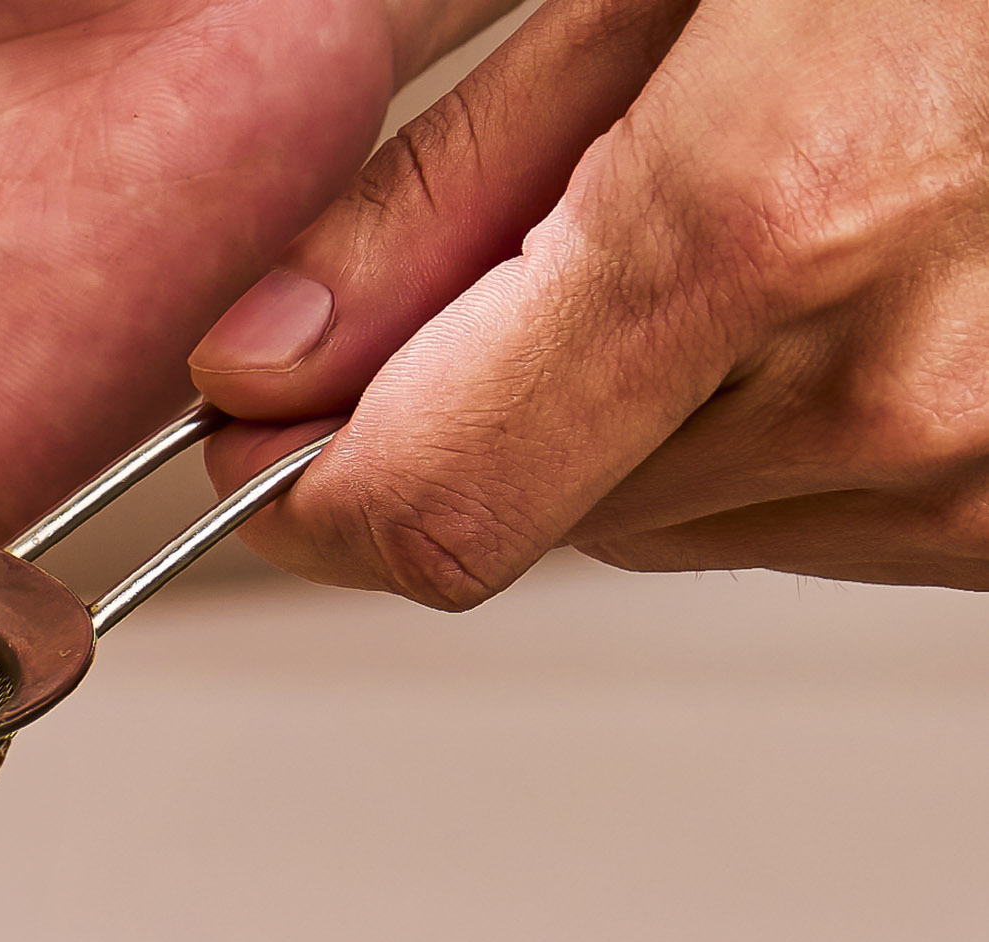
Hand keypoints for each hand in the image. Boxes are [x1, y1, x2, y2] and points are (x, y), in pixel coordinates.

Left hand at [194, 0, 988, 604]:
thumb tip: (271, 358)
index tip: (274, 428)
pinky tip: (869, 253)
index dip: (318, 485)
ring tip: (787, 191)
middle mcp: (875, 383)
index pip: (428, 501)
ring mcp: (964, 472)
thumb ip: (458, 176)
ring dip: (655, 395)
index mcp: (766, 218)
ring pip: (666, 515)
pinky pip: (810, 512)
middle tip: (597, 206)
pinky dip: (789, 412)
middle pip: (534, 512)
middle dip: (501, 393)